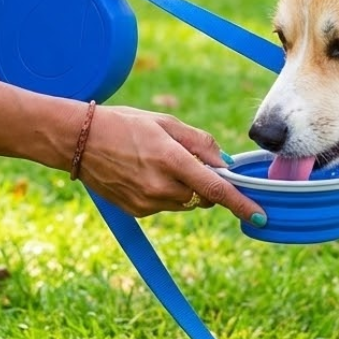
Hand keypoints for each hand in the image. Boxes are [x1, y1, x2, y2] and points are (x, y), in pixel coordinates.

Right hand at [76, 105, 265, 226]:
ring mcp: (147, 202)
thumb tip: (225, 163)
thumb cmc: (124, 124)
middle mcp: (161, 187)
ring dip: (185, 188)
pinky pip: (165, 206)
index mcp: (172, 160)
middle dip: (207, 184)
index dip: (241, 204)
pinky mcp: (137, 211)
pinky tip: (145, 173)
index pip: (216, 190)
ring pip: (185, 202)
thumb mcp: (166, 123)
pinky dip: (166, 193)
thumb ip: (200, 143)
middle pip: (203, 196)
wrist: (79, 141)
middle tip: (188, 160)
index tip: (260, 216)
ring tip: (159, 161)